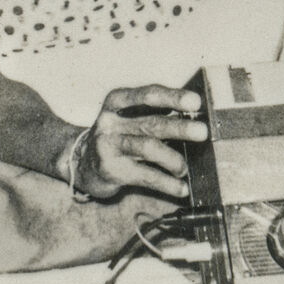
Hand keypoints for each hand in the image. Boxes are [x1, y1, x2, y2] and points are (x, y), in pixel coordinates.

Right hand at [68, 85, 208, 200]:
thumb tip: (192, 114)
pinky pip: (145, 176)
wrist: (82, 163)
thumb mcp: (127, 118)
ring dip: (173, 159)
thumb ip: (153, 113)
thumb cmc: (116, 137)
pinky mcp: (111, 170)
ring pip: (147, 148)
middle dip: (179, 127)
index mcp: (116, 102)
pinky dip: (167, 183)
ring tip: (185, 168)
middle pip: (150, 123)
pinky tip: (181, 188)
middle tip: (202, 132)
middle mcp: (110, 121)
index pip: (146, 95)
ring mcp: (108, 146)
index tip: (195, 102)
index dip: (172, 97)